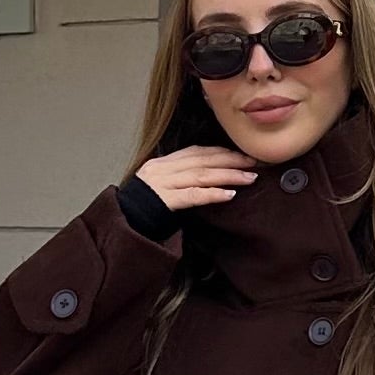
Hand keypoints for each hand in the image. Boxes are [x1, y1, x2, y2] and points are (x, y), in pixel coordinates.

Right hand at [132, 145, 257, 212]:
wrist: (120, 222)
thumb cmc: (142, 210)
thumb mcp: (160, 187)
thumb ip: (179, 180)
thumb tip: (208, 179)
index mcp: (163, 163)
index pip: (198, 152)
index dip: (222, 152)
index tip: (243, 155)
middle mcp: (163, 168)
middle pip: (203, 160)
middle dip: (231, 160)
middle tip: (254, 163)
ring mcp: (162, 183)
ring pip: (201, 175)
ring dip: (228, 176)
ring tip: (249, 178)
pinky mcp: (163, 201)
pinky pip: (192, 195)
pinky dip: (212, 194)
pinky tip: (229, 195)